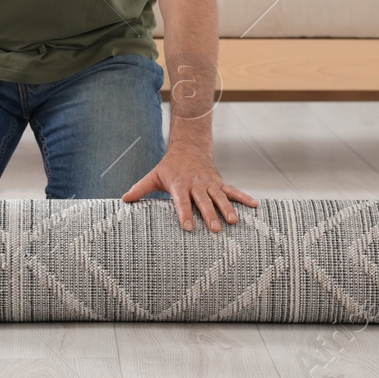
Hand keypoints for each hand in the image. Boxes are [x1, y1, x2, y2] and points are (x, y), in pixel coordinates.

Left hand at [120, 143, 258, 231]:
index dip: (184, 214)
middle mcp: (195, 184)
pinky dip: (244, 197)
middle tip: (215, 229)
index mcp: (179, 184)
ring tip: (233, 222)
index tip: (187, 228)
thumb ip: (140, 188)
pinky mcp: (219, 182)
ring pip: (219, 197)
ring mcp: (209, 183)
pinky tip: (254, 206)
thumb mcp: (153, 176)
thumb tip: (123, 200)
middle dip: (209, 215)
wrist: (188, 148)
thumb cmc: (169, 167)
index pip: (181, 201)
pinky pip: (233, 190)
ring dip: (227, 209)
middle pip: (203, 201)